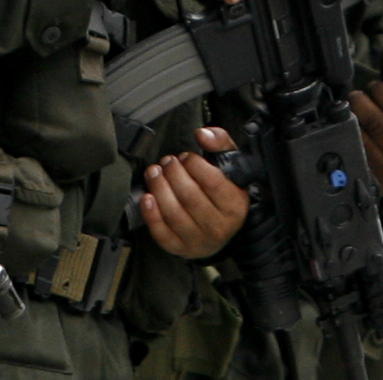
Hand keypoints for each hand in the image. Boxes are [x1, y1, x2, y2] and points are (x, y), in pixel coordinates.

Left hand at [143, 128, 248, 258]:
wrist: (220, 226)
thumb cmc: (223, 190)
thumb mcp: (230, 164)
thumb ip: (220, 142)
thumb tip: (202, 134)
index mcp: (235, 205)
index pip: (213, 181)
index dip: (194, 164)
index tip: (186, 156)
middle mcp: (219, 226)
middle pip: (189, 196)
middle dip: (173, 173)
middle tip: (168, 161)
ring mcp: (199, 241)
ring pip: (174, 214)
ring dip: (159, 188)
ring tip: (155, 172)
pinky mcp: (180, 249)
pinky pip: (162, 234)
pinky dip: (151, 214)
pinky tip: (147, 197)